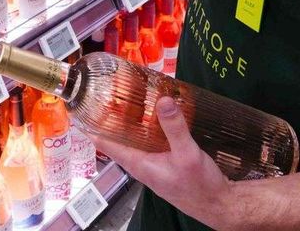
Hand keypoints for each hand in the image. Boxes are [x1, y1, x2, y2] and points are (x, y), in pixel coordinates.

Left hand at [92, 97, 232, 227]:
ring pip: (134, 140)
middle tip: (105, 95)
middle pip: (118, 139)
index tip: (80, 110)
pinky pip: (149, 142)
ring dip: (130, 123)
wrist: (219, 205)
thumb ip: (175, 128)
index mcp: (139, 164)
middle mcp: (142, 165)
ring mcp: (153, 164)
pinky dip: (147, 128)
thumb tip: (163, 101)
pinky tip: (155, 117)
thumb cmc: (200, 186)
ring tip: (126, 100)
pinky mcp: (165, 162)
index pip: (106, 144)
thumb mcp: (187, 154)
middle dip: (111, 119)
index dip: (92, 127)